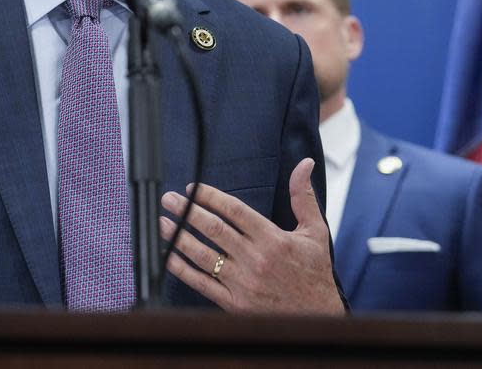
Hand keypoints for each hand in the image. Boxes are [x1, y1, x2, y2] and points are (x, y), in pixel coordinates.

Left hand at [159, 157, 343, 314]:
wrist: (318, 318)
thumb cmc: (314, 274)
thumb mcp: (315, 232)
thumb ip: (303, 197)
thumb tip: (304, 164)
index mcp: (274, 239)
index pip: (234, 210)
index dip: (210, 196)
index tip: (192, 188)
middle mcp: (256, 260)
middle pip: (214, 229)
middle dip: (187, 211)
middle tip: (168, 199)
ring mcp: (243, 283)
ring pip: (203, 255)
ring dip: (179, 236)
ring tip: (163, 222)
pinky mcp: (235, 303)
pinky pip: (202, 283)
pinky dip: (182, 269)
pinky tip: (168, 255)